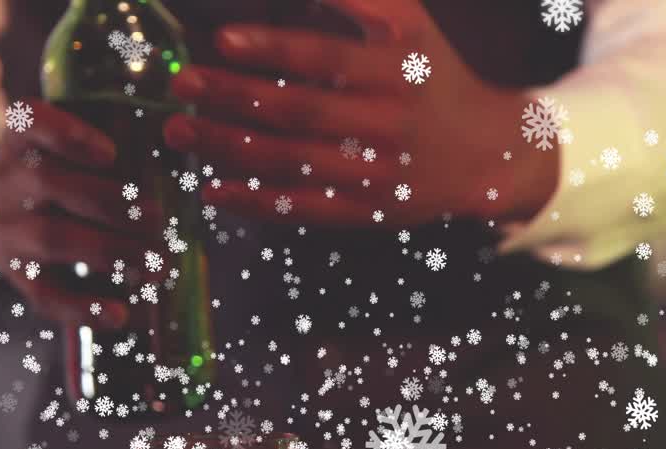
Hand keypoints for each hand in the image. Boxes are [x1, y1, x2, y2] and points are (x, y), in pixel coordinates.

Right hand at [0, 99, 157, 328]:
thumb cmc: (47, 170)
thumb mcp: (55, 146)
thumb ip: (102, 145)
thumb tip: (175, 154)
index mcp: (21, 141)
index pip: (28, 123)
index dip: (67, 136)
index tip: (110, 152)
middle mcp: (8, 182)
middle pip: (50, 184)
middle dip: (110, 202)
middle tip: (160, 217)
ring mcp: (8, 231)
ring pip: (53, 239)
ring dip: (111, 253)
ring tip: (157, 265)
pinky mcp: (18, 275)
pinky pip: (46, 295)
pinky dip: (85, 309)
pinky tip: (121, 315)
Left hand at [161, 0, 557, 227]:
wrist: (486, 153)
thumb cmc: (432, 74)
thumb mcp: (408, 21)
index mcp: (396, 70)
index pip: (326, 58)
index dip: (273, 49)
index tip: (222, 38)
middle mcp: (385, 123)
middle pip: (298, 112)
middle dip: (233, 97)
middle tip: (182, 84)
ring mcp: (372, 172)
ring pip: (291, 162)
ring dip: (229, 148)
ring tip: (179, 130)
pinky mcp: (362, 209)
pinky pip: (301, 208)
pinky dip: (254, 203)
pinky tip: (212, 190)